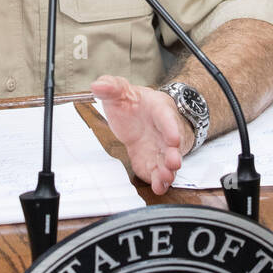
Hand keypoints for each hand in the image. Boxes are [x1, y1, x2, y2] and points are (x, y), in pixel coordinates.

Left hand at [91, 74, 192, 195]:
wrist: (138, 114)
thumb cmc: (133, 102)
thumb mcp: (121, 90)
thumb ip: (111, 86)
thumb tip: (98, 85)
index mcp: (158, 109)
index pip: (166, 118)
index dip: (170, 128)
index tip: (173, 138)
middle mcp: (163, 131)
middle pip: (172, 145)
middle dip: (173, 154)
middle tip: (173, 163)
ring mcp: (158, 148)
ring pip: (166, 161)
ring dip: (168, 171)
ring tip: (165, 178)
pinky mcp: (150, 161)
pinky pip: (156, 172)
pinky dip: (159, 181)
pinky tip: (158, 187)